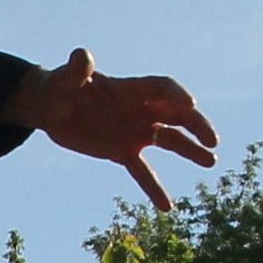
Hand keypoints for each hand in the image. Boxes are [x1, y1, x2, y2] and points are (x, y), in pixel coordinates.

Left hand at [11, 50, 218, 208]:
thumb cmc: (60, 86)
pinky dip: (154, 188)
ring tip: (211, 162)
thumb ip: (77, 69)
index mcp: (130, 89)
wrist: (51, 108)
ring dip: (190, 151)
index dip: (175, 95)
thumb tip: (81, 56)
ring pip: (169, 141)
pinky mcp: (123, 152)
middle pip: (176, 114)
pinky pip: (143, 172)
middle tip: (212, 140)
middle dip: (195, 125)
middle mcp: (140, 109)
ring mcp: (134, 131)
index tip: (190, 104)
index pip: (161, 88)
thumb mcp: (66, 78)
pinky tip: (168, 207)